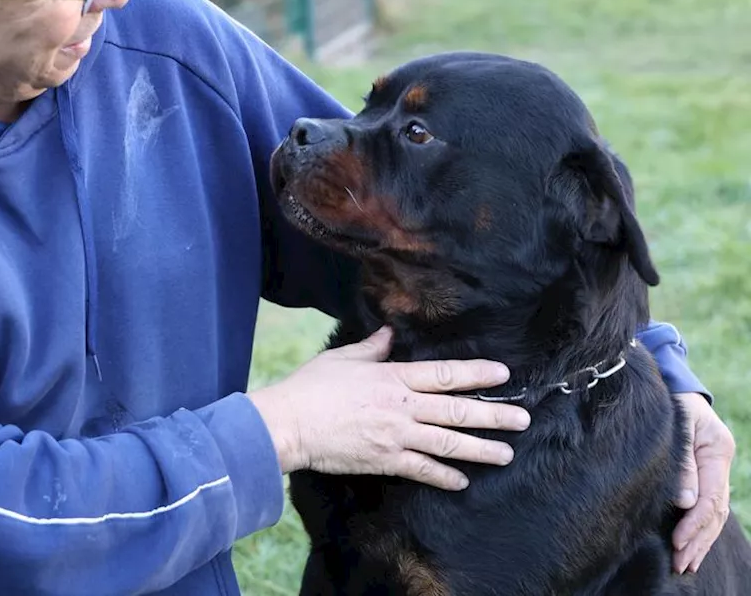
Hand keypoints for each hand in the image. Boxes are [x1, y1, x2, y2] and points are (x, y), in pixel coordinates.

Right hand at [248, 326, 529, 490]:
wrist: (289, 425)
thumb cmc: (310, 387)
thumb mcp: (341, 358)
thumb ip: (372, 347)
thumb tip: (391, 332)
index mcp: (391, 378)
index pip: (443, 375)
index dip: (476, 374)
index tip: (503, 374)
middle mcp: (401, 407)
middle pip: (457, 412)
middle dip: (494, 415)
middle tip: (523, 419)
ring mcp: (395, 436)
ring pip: (448, 443)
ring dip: (481, 449)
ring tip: (507, 453)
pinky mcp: (385, 461)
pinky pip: (422, 470)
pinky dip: (444, 476)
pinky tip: (462, 480)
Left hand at [672, 391, 735, 573]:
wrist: (673, 383)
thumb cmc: (672, 400)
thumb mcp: (678, 424)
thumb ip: (682, 462)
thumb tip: (685, 502)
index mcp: (718, 450)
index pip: (711, 497)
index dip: (695, 522)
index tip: (679, 541)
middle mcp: (720, 462)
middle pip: (715, 511)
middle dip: (698, 539)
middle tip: (681, 562)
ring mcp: (715, 469)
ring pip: (714, 514)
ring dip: (700, 540)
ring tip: (686, 564)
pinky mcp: (704, 473)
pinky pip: (707, 507)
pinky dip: (699, 528)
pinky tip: (691, 546)